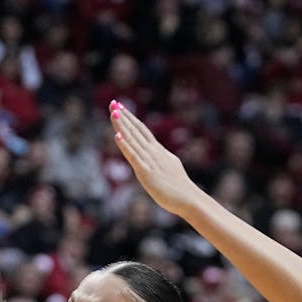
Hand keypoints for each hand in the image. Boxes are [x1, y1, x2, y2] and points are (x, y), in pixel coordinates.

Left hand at [110, 100, 200, 215]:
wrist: (188, 199)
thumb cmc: (179, 186)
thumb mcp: (169, 166)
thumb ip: (161, 158)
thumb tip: (158, 152)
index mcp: (158, 151)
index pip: (142, 130)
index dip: (131, 118)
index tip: (121, 107)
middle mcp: (153, 152)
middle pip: (136, 131)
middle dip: (124, 117)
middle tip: (113, 103)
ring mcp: (149, 161)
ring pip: (133, 140)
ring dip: (122, 126)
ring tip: (114, 112)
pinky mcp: (146, 172)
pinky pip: (133, 157)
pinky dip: (125, 145)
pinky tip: (117, 136)